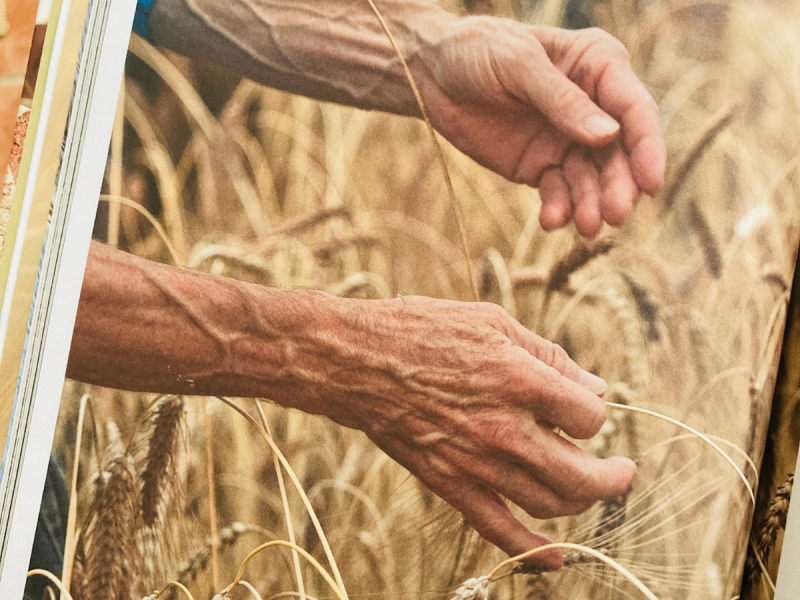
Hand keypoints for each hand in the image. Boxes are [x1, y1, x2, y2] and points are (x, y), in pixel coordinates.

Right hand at [323, 296, 636, 567]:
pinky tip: (556, 556)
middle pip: (582, 474)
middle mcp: (505, 428)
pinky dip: (531, 550)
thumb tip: (595, 387)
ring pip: (549, 502)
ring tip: (589, 489)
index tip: (581, 408)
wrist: (356, 361)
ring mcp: (477, 462)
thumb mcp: (492, 321)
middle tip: (623, 470)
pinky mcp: (450, 483)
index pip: (590, 418)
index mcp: (520, 379)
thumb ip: (549, 356)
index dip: (595, 414)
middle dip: (613, 476)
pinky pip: (498, 528)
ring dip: (581, 501)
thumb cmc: (422, 330)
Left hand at [412, 18, 665, 237]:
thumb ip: (561, 100)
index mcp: (598, 67)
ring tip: (587, 226)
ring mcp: (568, 140)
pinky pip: (559, 192)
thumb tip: (607, 137)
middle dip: (620, 186)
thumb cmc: (478, 50)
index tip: (650, 184)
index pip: (635, 110)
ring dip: (592, 204)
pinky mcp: (542, 166)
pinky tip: (551, 220)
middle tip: (614, 216)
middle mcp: (592, 106)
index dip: (647, 148)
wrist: (433, 75)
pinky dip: (560, 208)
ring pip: (592, 179)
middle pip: (620, 153)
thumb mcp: (519, 64)